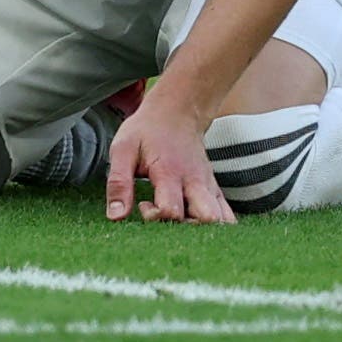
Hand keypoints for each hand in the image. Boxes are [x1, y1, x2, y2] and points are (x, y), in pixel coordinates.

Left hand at [104, 92, 235, 223]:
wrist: (177, 111)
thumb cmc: (146, 131)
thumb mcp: (122, 150)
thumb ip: (118, 184)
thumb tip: (115, 216)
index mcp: (171, 173)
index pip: (172, 211)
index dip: (155, 217)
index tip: (142, 205)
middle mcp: (196, 182)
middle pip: (206, 219)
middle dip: (184, 229)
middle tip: (164, 215)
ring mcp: (209, 186)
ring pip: (220, 221)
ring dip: (199, 228)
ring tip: (177, 216)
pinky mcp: (215, 189)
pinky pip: (226, 216)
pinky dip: (214, 226)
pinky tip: (193, 219)